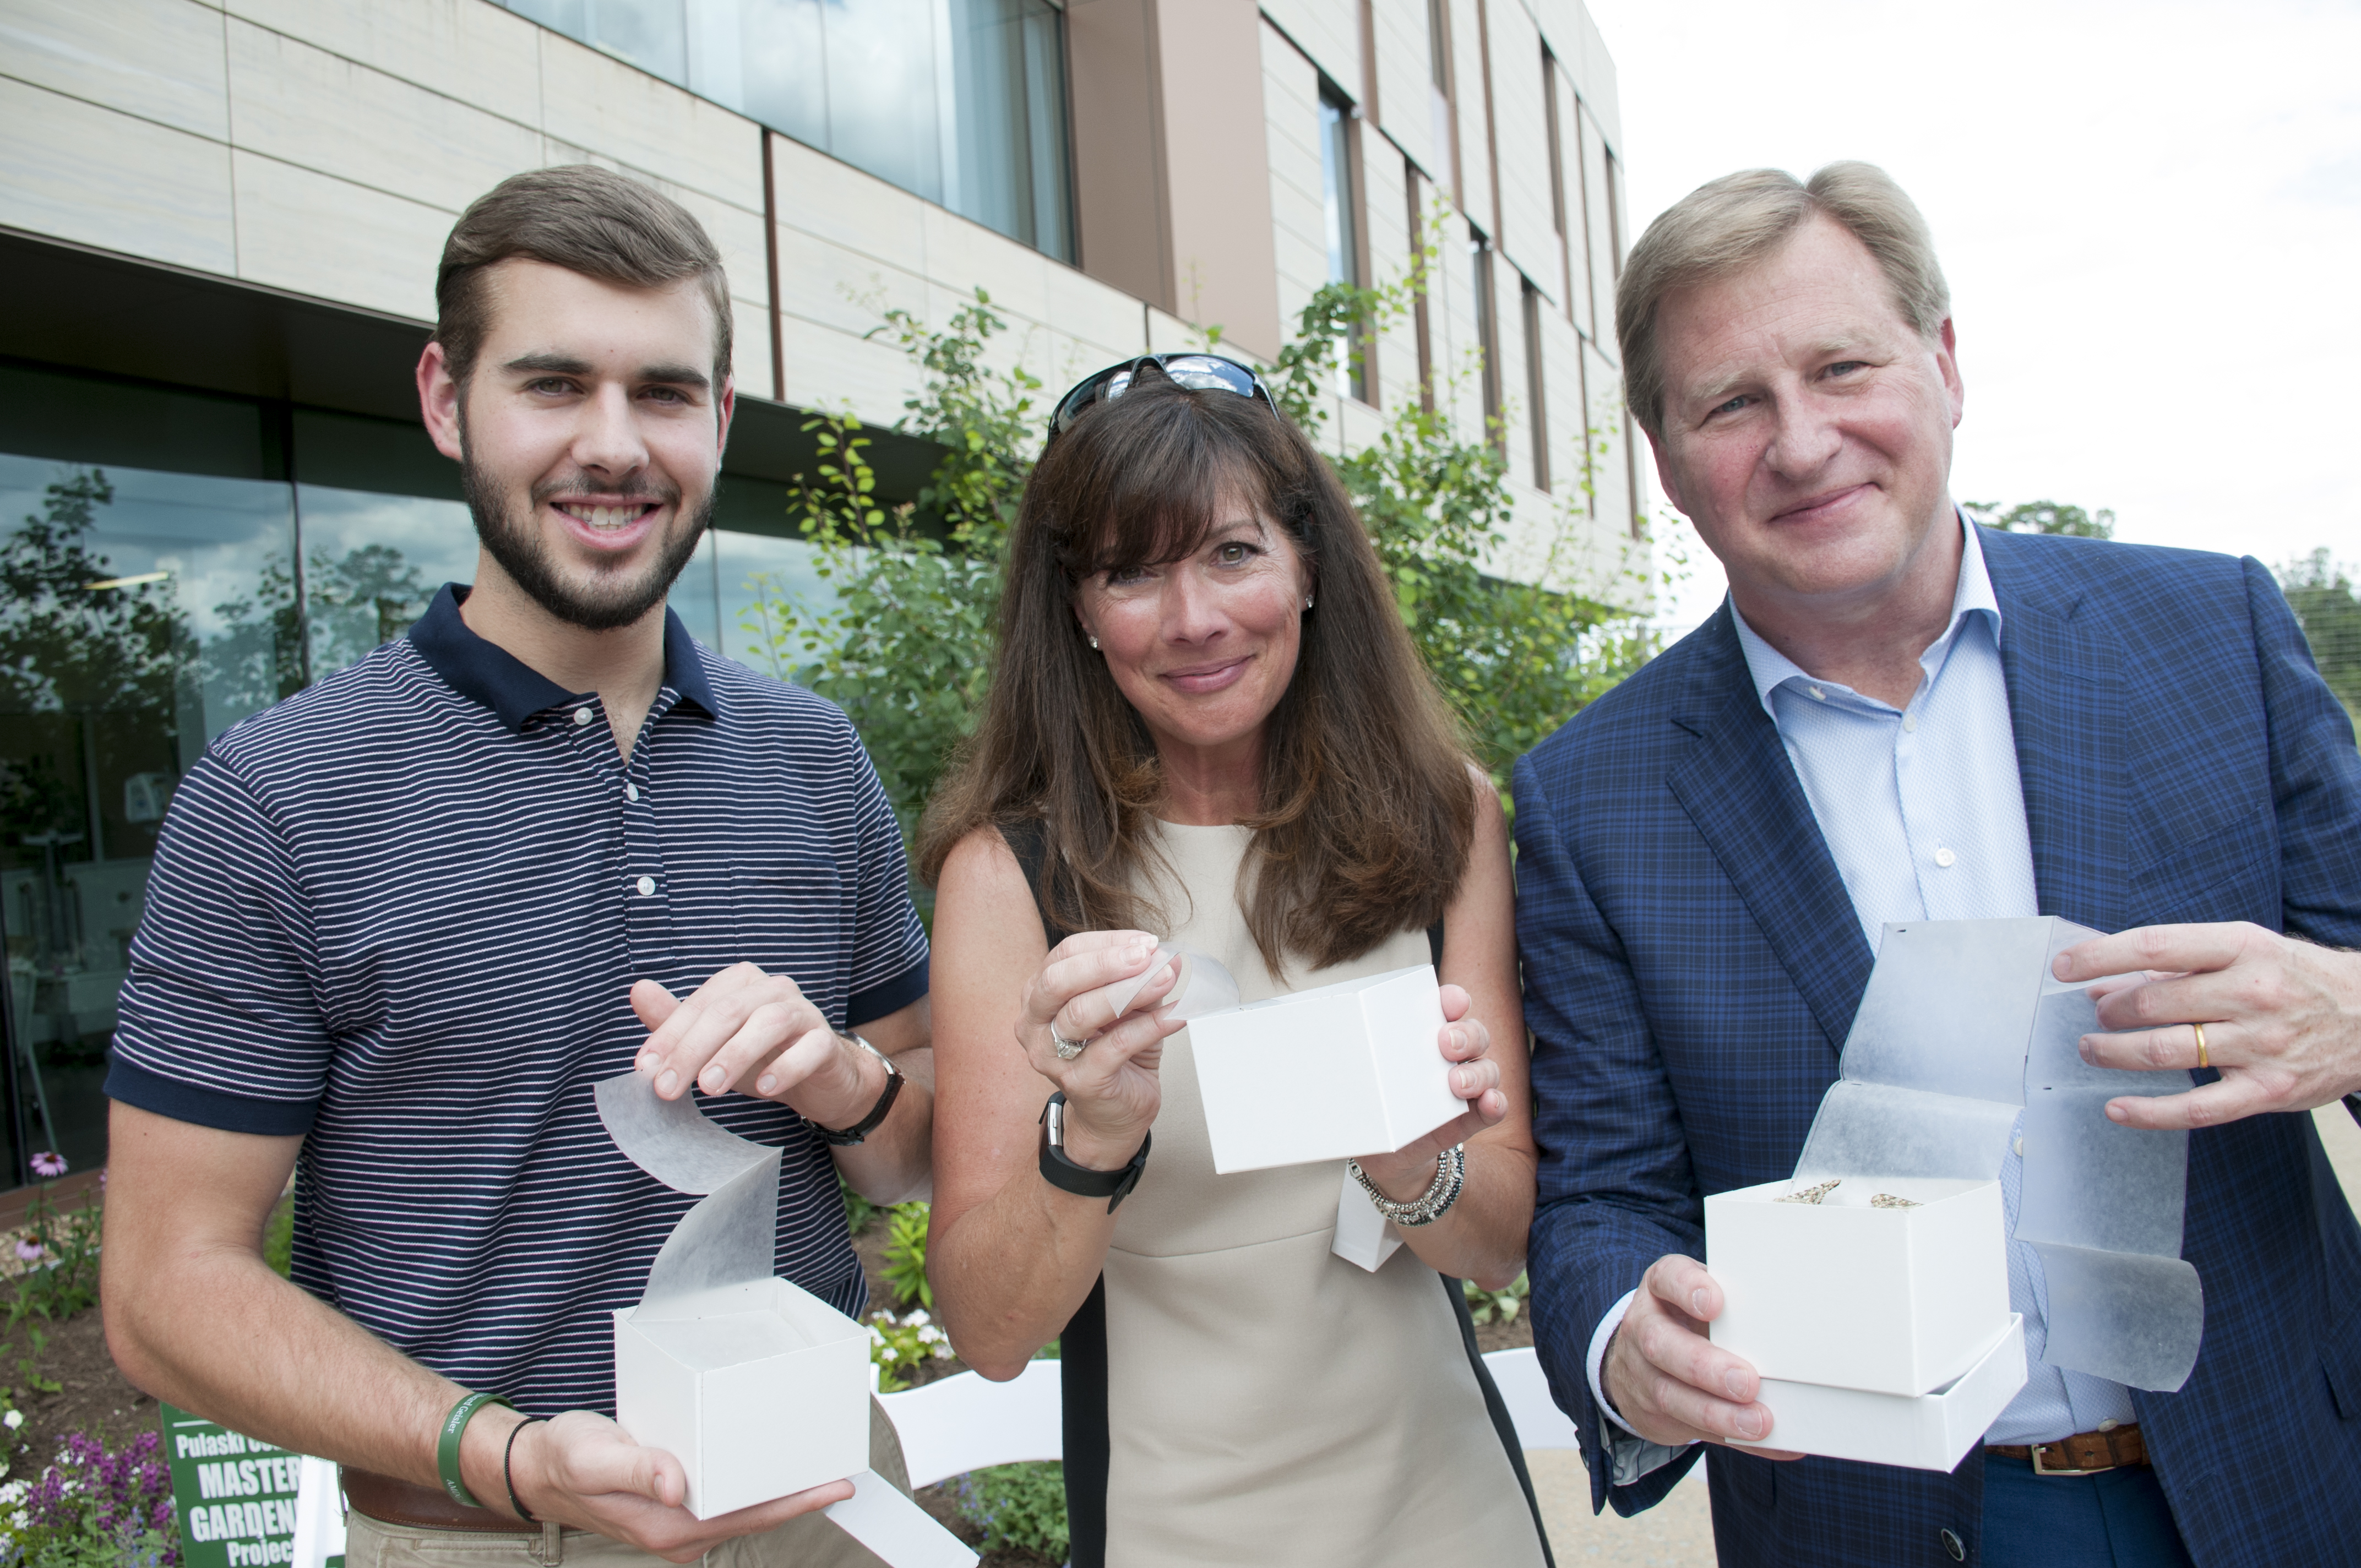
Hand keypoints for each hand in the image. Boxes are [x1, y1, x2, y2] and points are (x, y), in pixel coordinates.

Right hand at [502, 1410, 850, 1560]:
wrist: (537, 1467)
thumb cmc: (565, 1460)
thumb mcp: (597, 1458)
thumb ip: (637, 1469)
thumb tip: (677, 1483)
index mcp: (668, 1525)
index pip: (748, 1516)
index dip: (795, 1502)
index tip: (834, 1486)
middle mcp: (679, 1531)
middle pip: (755, 1515)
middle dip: (799, 1495)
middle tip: (842, 1469)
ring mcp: (679, 1521)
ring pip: (743, 1508)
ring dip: (779, 1490)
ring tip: (817, 1465)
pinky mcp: (676, 1505)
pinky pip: (726, 1498)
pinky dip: (753, 1484)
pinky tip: (768, 1465)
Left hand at [631, 965, 879, 1129]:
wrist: (820, 1081)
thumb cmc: (759, 1058)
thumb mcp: (712, 1045)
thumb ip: (675, 1021)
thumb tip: (638, 990)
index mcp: (741, 982)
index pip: (700, 1004)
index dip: (669, 1035)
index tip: (645, 1069)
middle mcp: (773, 988)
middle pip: (728, 1011)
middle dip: (693, 1050)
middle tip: (667, 1088)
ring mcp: (805, 1012)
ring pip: (769, 1022)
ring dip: (735, 1055)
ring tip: (709, 1089)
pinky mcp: (827, 1042)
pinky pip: (810, 1048)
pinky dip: (786, 1067)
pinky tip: (765, 1087)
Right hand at [1018, 931, 1186, 1171]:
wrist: (1114, 1113)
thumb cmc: (1113, 1055)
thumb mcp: (1126, 1008)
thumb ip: (1138, 981)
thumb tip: (1167, 958)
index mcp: (1038, 996)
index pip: (1065, 955)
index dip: (1106, 943)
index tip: (1144, 941)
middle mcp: (1034, 1025)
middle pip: (1059, 981)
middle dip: (1106, 962)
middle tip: (1147, 953)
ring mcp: (1052, 1056)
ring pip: (1082, 1014)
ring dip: (1131, 991)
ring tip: (1166, 979)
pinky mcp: (1080, 1082)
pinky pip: (1115, 1047)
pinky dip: (1150, 1026)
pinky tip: (1175, 1015)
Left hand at [1352, 985, 1507, 1199]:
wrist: (1384, 1156)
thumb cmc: (1371, 1105)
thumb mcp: (1354, 1079)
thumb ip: (1342, 1057)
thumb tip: (1293, 1033)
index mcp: (1423, 1037)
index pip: (1448, 1009)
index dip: (1453, 999)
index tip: (1448, 1000)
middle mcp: (1451, 1058)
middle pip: (1474, 1035)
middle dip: (1465, 1034)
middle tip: (1444, 1042)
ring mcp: (1463, 1089)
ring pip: (1486, 1069)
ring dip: (1477, 1072)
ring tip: (1456, 1082)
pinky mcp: (1468, 1120)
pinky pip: (1490, 1110)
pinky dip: (1495, 1105)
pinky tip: (1491, 1103)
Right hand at [1600, 1255, 1800, 1459]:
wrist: (1644, 1359)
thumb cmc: (1693, 1322)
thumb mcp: (1707, 1305)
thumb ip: (1738, 1314)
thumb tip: (1800, 1340)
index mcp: (1662, 1289)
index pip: (1667, 1278)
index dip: (1687, 1289)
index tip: (1716, 1303)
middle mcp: (1645, 1328)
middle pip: (1661, 1344)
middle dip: (1705, 1367)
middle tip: (1747, 1383)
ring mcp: (1642, 1372)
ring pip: (1670, 1395)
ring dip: (1717, 1413)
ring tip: (1758, 1423)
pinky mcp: (1652, 1412)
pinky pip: (1687, 1428)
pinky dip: (1730, 1438)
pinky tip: (1763, 1442)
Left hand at [2055, 922, 2360, 1128]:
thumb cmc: (2296, 978)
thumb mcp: (2245, 951)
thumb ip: (2177, 964)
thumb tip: (2103, 983)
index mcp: (2244, 947)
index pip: (2155, 945)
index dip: (2100, 955)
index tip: (2063, 967)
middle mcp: (2253, 993)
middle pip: (2154, 1002)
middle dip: (2110, 1010)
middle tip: (2096, 1014)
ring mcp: (2263, 1045)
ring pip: (2166, 1051)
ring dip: (2115, 1052)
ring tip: (2093, 1049)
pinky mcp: (2269, 1090)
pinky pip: (2197, 1108)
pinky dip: (2149, 1112)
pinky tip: (2117, 1108)